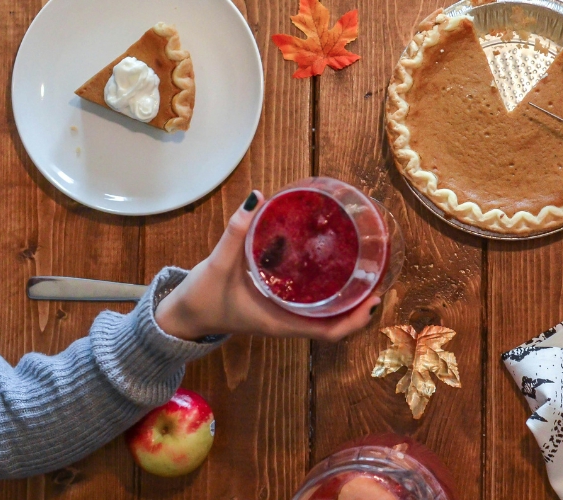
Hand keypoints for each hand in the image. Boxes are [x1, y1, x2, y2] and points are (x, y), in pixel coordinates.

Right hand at [155, 192, 380, 341]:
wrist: (182, 316)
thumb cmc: (201, 298)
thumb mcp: (218, 265)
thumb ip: (236, 231)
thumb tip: (257, 197)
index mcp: (281, 322)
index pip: (330, 332)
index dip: (356, 319)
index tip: (374, 299)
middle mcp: (288, 322)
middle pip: (337, 323)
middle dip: (361, 305)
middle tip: (379, 276)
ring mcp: (285, 316)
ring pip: (327, 314)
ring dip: (348, 298)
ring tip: (366, 269)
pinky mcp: (279, 306)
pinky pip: (312, 303)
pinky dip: (328, 290)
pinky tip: (333, 266)